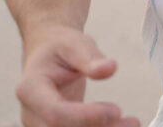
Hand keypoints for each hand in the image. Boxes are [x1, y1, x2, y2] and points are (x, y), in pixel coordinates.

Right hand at [16, 25, 139, 126]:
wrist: (48, 53)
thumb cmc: (60, 46)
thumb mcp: (75, 43)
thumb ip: (90, 57)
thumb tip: (110, 69)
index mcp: (30, 89)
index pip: (56, 112)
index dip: (84, 116)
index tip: (116, 110)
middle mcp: (32, 114)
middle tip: (132, 122)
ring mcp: (41, 125)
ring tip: (132, 123)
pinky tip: (123, 125)